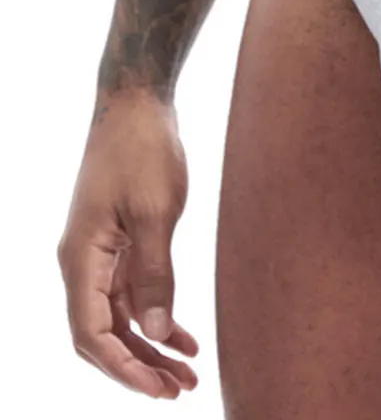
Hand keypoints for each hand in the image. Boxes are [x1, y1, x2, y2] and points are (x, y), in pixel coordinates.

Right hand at [58, 92, 198, 397]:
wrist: (137, 103)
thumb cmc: (143, 149)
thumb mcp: (154, 212)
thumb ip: (155, 274)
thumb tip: (154, 331)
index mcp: (80, 259)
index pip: (92, 334)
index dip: (124, 368)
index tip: (159, 390)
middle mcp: (82, 262)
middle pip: (104, 333)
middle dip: (139, 366)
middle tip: (181, 390)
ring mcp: (100, 252)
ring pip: (120, 316)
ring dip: (150, 345)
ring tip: (188, 372)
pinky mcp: (120, 240)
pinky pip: (132, 291)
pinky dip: (156, 314)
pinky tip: (184, 335)